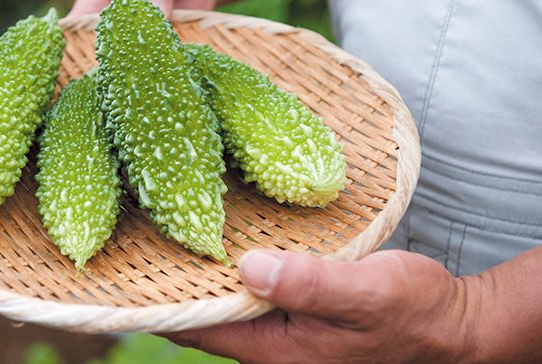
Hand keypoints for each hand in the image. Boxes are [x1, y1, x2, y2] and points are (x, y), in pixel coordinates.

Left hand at [164, 249, 480, 363]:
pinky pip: (248, 292)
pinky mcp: (295, 311)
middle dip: (171, 285)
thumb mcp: (366, 294)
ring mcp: (282, 331)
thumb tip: (248, 267)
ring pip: (223, 303)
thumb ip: (308, 283)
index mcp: (277, 349)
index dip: (159, 304)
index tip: (127, 272)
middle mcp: (271, 345)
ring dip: (199, 274)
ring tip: (170, 229)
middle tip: (142, 234)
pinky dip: (230, 269)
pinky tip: (222, 240)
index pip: (197, 330)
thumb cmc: (413, 312)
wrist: (451, 325)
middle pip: (201, 319)